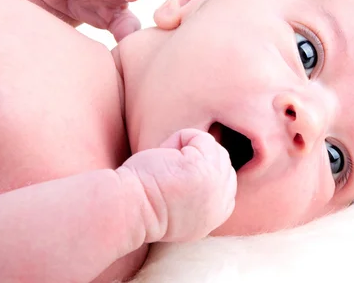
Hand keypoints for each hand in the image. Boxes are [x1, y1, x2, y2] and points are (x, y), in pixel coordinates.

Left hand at [118, 129, 236, 242]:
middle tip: (169, 172)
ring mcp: (214, 184)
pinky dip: (179, 139)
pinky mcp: (202, 168)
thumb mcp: (183, 211)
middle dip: (198, 158)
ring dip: (188, 148)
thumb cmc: (144, 205)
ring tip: (167, 164)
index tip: (178, 178)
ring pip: (213, 149)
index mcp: (216, 215)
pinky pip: (201, 137)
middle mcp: (220, 203)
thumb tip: (207, 165)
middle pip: (223, 162)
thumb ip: (202, 196)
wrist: (126, 209)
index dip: (205, 171)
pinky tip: (164, 155)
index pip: (227, 182)